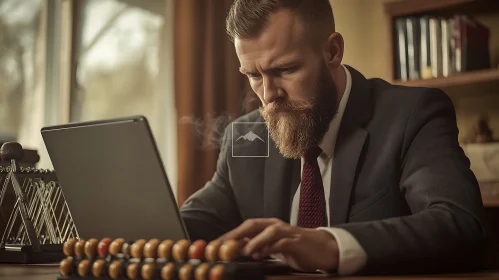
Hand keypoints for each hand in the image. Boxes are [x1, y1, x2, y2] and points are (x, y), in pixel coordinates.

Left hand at [218, 218, 338, 271]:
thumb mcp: (273, 248)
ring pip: (268, 231)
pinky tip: (262, 255)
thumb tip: (237, 252)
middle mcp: (276, 226)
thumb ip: (258, 247)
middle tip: (222, 245)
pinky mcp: (296, 241)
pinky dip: (270, 248)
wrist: (323, 249)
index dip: (229, 235)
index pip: (245, 227)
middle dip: (236, 234)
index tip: (214, 245)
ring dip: (254, 240)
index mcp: (268, 226)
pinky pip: (282, 243)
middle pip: (252, 225)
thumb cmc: (296, 248)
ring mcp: (287, 232)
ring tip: (243, 250)